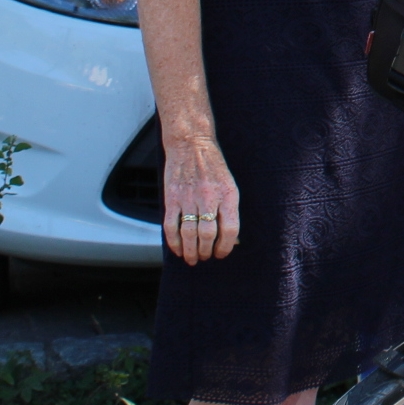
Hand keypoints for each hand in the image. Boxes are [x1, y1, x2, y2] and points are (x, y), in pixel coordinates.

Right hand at [162, 134, 238, 263]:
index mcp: (228, 194)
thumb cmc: (214, 167)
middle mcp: (209, 198)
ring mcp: (189, 199)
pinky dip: (173, 241)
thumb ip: (229, 209)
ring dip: (190, 251)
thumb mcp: (229, 185)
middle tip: (205, 257)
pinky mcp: (172, 198)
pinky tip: (177, 249)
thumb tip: (232, 238)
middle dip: (207, 251)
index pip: (230, 228)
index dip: (226, 246)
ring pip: (189, 234)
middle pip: (208, 234)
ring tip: (192, 258)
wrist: (192, 145)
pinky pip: (171, 226)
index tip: (222, 254)